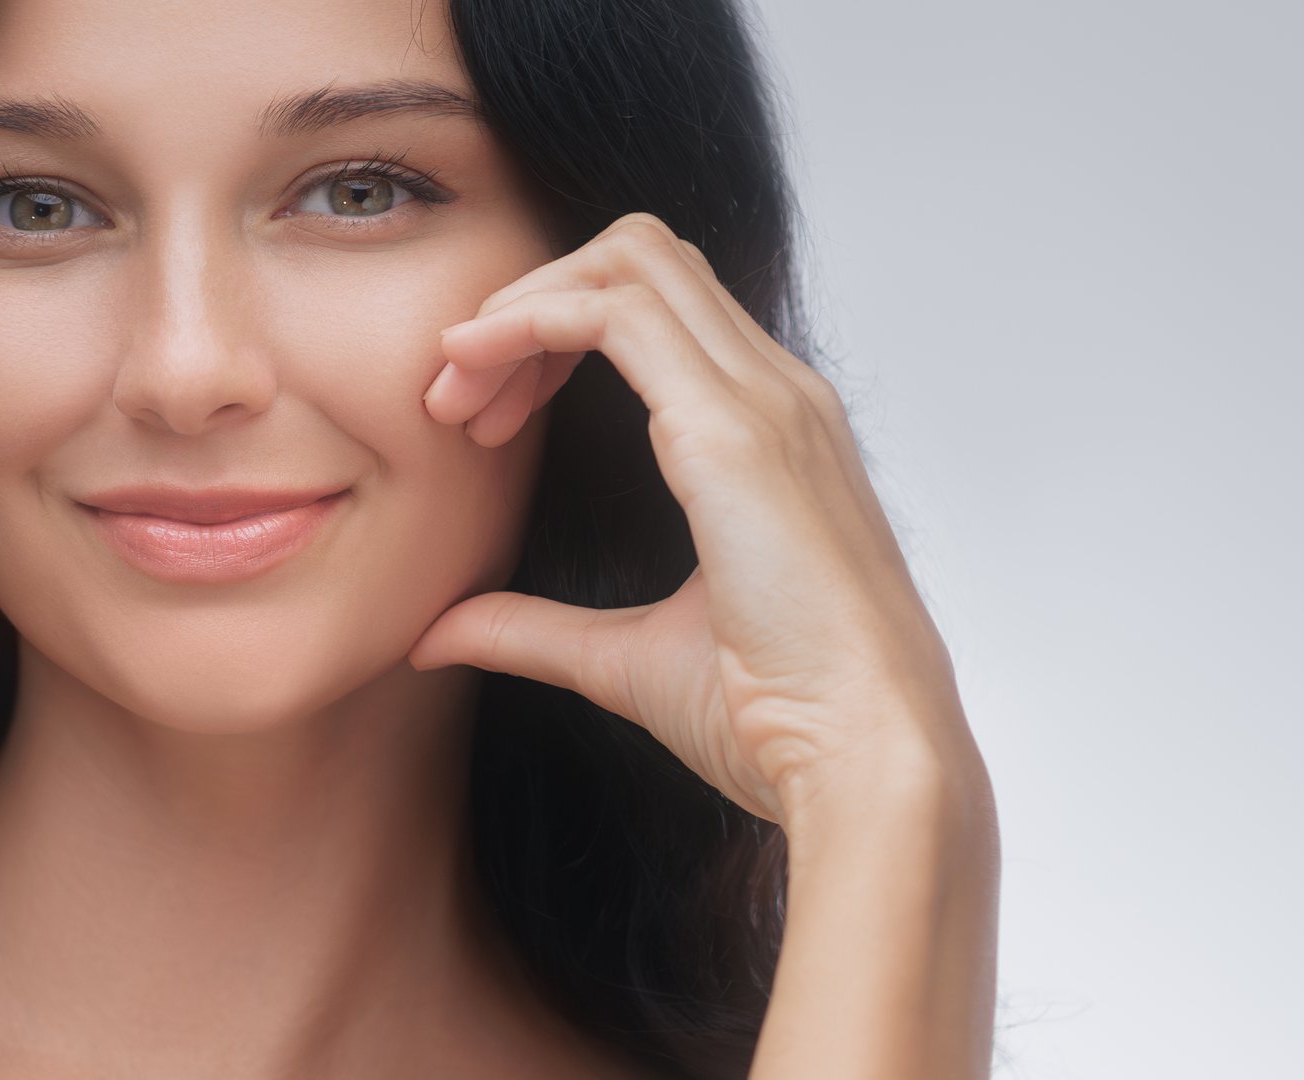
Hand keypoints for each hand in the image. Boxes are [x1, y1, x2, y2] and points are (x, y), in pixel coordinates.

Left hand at [407, 212, 974, 826]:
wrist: (865, 757)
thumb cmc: (783, 716)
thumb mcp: (629, 661)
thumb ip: (535, 629)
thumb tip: (437, 631)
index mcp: (772, 433)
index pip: (659, 311)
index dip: (555, 334)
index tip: (487, 422)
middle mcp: (778, 395)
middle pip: (641, 258)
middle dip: (532, 302)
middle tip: (461, 399)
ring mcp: (764, 402)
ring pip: (628, 260)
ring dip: (521, 307)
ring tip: (458, 396)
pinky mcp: (734, 432)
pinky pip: (613, 313)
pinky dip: (527, 323)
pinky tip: (472, 379)